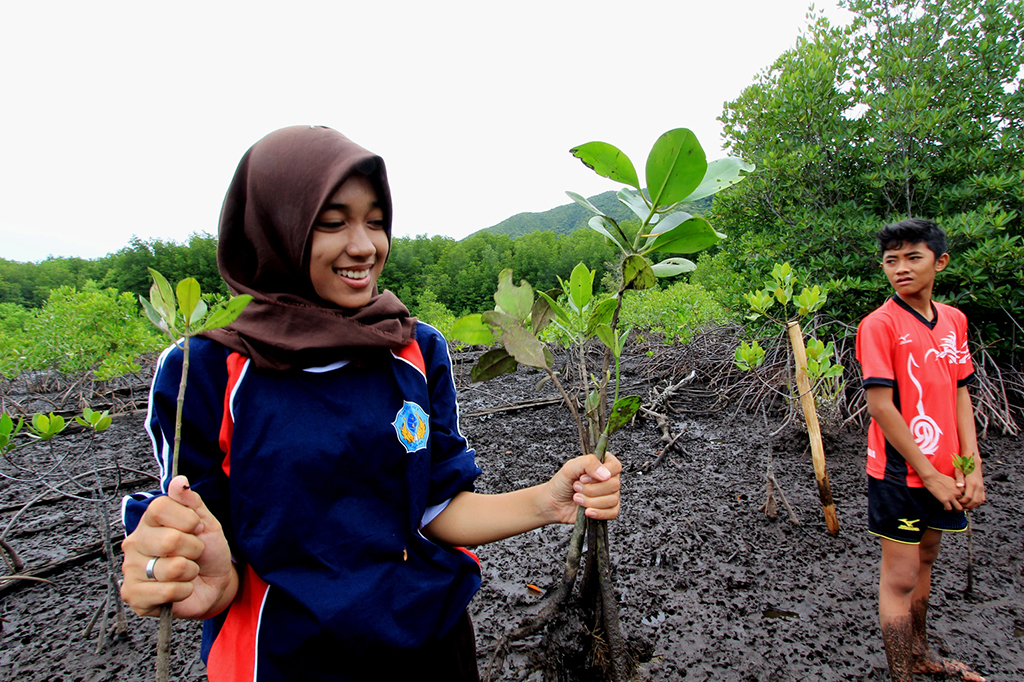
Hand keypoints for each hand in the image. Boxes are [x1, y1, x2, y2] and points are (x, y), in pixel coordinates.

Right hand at [120, 476, 236, 618]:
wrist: (213, 584)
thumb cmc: (207, 552)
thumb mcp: (206, 523)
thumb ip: (191, 502)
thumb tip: (179, 481)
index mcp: (149, 521)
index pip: (160, 507)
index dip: (187, 519)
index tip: (196, 528)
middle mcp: (135, 542)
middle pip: (170, 540)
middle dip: (194, 549)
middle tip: (193, 554)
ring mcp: (131, 569)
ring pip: (172, 568)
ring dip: (190, 572)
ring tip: (186, 572)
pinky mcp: (133, 595)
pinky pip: (166, 592)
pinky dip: (183, 591)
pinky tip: (180, 589)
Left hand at [547, 453, 621, 523]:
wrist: (553, 503)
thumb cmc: (561, 483)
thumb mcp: (570, 467)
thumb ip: (588, 463)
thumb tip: (604, 474)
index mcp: (602, 465)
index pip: (615, 466)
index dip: (601, 473)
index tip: (584, 478)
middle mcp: (608, 479)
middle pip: (614, 484)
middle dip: (591, 489)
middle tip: (577, 487)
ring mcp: (609, 495)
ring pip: (612, 500)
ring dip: (591, 501)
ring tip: (577, 498)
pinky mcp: (607, 510)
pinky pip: (613, 513)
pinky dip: (598, 513)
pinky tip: (587, 511)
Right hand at [922, 471, 963, 511]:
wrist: (932, 477)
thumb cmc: (940, 477)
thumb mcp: (952, 480)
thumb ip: (956, 486)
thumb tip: (956, 490)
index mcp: (960, 488)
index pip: (966, 496)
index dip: (963, 499)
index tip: (960, 500)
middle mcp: (957, 493)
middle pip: (964, 503)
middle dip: (961, 506)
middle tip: (957, 507)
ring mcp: (951, 497)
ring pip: (959, 508)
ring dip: (956, 510)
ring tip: (953, 510)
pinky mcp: (944, 500)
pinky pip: (949, 508)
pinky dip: (947, 509)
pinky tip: (944, 507)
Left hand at [957, 469, 985, 509]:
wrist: (973, 463)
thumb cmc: (963, 467)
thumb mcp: (959, 471)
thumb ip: (959, 479)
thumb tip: (959, 486)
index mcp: (972, 483)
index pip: (968, 497)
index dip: (962, 502)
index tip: (957, 502)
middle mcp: (978, 486)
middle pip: (974, 501)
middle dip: (967, 506)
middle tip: (960, 507)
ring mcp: (982, 488)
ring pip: (979, 501)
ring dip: (972, 506)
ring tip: (964, 508)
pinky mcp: (983, 489)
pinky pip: (982, 499)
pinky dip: (977, 504)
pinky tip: (970, 505)